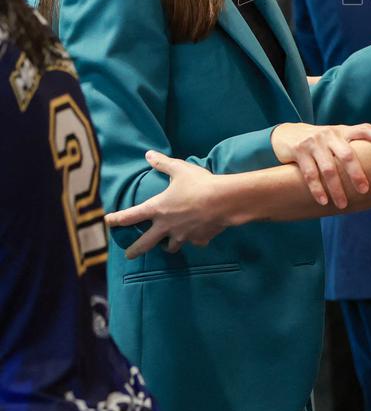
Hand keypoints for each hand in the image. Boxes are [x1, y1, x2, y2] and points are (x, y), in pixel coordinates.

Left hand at [105, 151, 224, 258]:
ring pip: (170, 247)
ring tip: (167, 245)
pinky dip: (193, 239)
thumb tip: (149, 154)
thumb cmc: (198, 184)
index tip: (108, 222)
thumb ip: (163, 163)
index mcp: (158, 209)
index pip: (132, 215)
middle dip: (135, 250)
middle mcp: (166, 226)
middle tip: (129, 255)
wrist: (223, 201)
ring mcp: (182, 236)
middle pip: (145, 244)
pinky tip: (197, 235)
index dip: (117, 218)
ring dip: (167, 246)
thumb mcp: (180, 169)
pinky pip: (193, 241)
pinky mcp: (198, 239)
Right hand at [271, 122, 370, 208]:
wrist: (288, 134)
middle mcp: (330, 134)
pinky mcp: (299, 151)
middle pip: (347, 154)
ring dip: (336, 189)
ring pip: (328, 168)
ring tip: (343, 204)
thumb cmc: (320, 141)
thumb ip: (352, 145)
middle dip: (356, 174)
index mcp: (342, 131)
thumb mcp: (336, 137)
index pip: (363, 129)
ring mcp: (314, 142)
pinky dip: (317, 189)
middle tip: (365, 190)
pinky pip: (310, 174)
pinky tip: (323, 201)